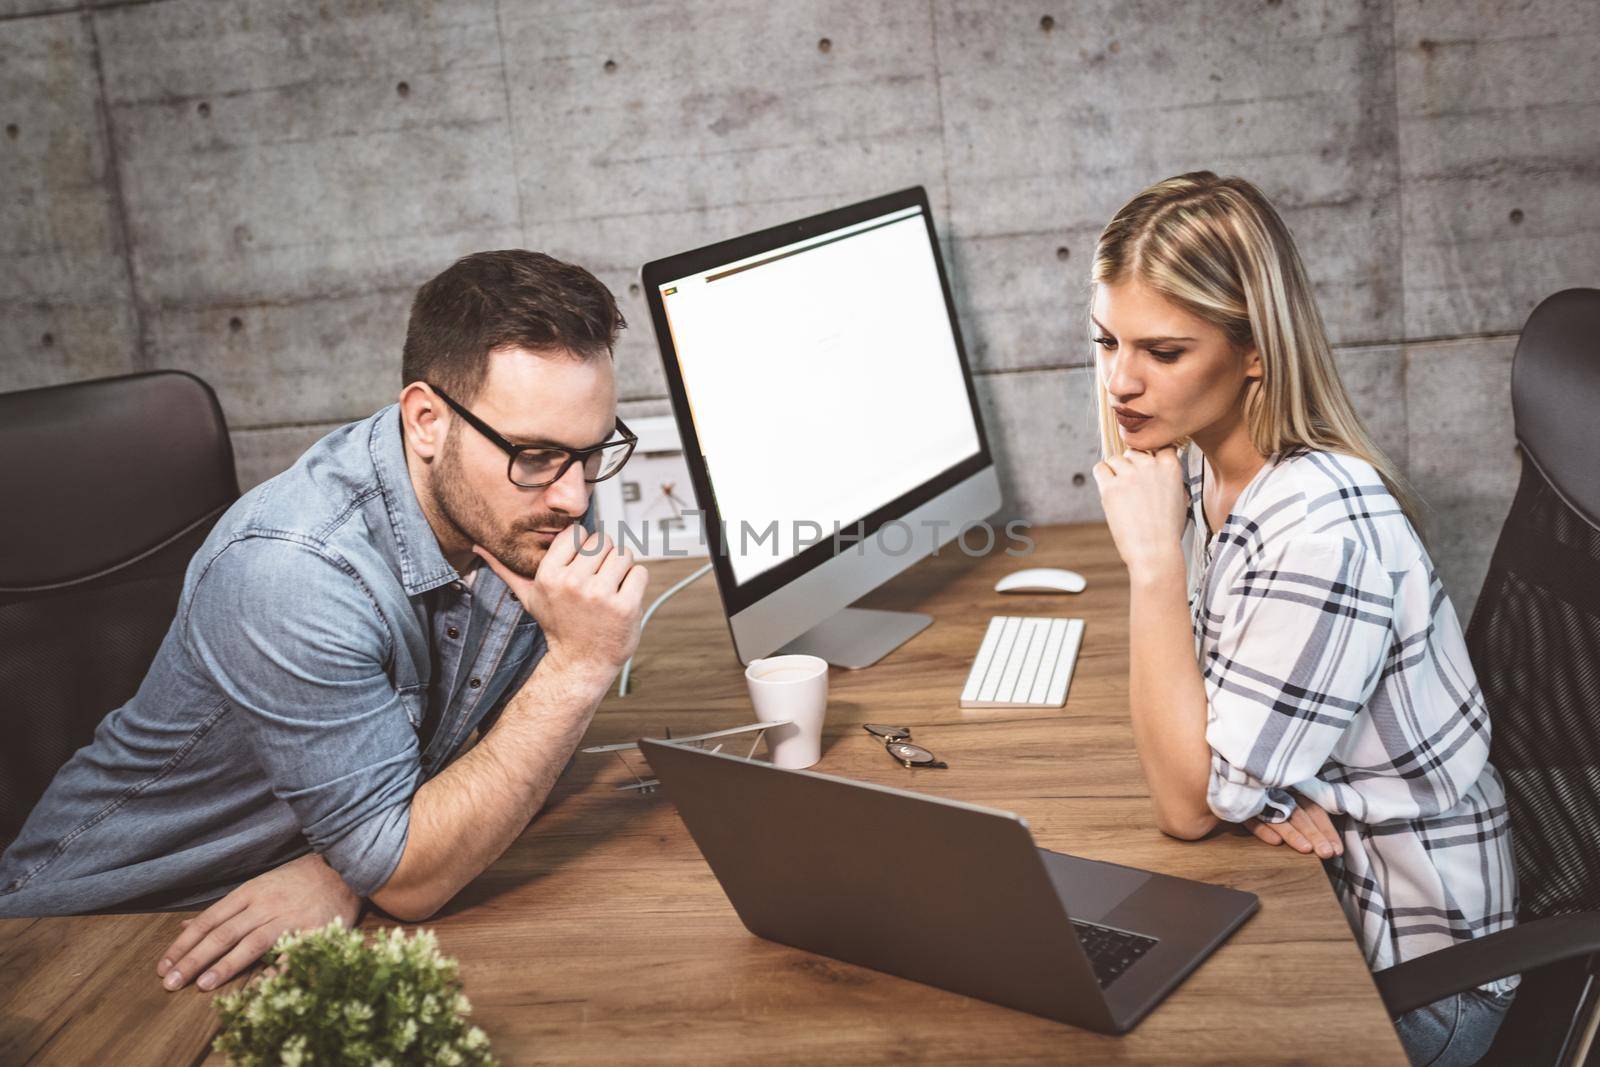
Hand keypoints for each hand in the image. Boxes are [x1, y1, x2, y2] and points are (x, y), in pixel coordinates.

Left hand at [156, 851, 358, 991]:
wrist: (344, 868)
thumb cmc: (295, 881)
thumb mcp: (256, 887)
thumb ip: (223, 911)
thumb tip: (184, 927)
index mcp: (249, 893)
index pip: (208, 921)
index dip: (184, 944)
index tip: (164, 966)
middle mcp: (265, 905)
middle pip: (223, 934)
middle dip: (194, 959)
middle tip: (171, 982)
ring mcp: (289, 918)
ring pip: (252, 942)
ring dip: (226, 965)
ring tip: (203, 985)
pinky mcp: (314, 930)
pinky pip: (291, 952)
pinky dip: (275, 968)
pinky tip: (259, 985)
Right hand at [474, 529, 647, 682]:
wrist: (579, 663)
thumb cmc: (557, 626)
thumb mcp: (528, 597)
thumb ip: (505, 569)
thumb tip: (477, 547)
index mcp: (549, 575)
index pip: (578, 532)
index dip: (583, 547)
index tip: (581, 567)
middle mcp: (573, 584)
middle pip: (604, 540)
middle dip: (604, 558)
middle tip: (596, 582)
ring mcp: (600, 596)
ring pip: (624, 554)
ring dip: (621, 570)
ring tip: (609, 590)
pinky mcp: (625, 607)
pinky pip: (640, 572)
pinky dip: (635, 583)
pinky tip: (621, 599)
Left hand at [1092, 447, 1187, 570]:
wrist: (1155, 551)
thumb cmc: (1167, 529)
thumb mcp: (1179, 496)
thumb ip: (1168, 476)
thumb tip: (1154, 463)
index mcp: (1170, 466)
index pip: (1158, 445)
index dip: (1150, 455)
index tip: (1146, 468)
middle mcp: (1150, 466)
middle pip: (1133, 452)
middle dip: (1131, 465)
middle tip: (1132, 487)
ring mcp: (1129, 475)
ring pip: (1115, 459)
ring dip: (1115, 471)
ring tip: (1121, 492)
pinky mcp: (1110, 487)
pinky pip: (1099, 468)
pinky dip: (1102, 476)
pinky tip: (1109, 490)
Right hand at [1242, 794, 1343, 858]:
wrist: (1233, 779)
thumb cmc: (1266, 794)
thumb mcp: (1288, 797)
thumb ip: (1304, 811)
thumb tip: (1328, 836)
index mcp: (1294, 789)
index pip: (1314, 810)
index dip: (1326, 829)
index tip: (1337, 850)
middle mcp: (1279, 792)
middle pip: (1300, 814)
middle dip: (1314, 834)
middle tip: (1326, 853)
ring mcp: (1259, 799)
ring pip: (1279, 817)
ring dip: (1293, 833)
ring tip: (1305, 849)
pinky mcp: (1241, 805)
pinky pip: (1252, 818)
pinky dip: (1263, 828)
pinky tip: (1275, 841)